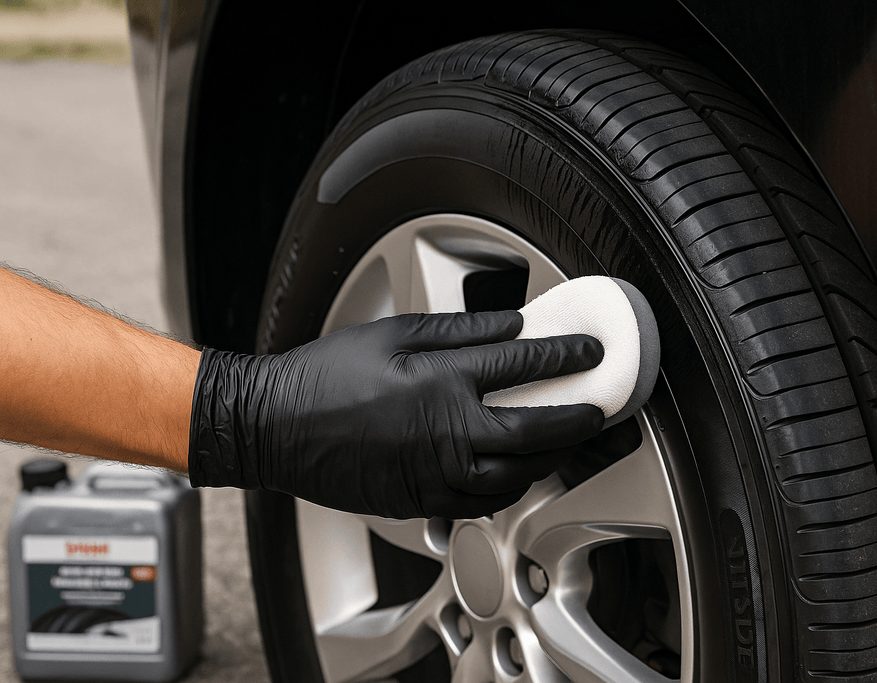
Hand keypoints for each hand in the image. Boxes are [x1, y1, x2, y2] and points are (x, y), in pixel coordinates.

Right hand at [188, 310, 603, 517]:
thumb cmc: (324, 378)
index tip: (589, 351)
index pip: (525, 366)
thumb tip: (511, 326)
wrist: (274, 428)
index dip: (567, 357)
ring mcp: (434, 473)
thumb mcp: (392, 333)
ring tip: (570, 441)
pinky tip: (519, 471)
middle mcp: (446, 433)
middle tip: (601, 408)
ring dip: (552, 457)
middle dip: (579, 419)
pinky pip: (483, 502)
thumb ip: (460, 330)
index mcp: (440, 382)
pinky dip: (512, 486)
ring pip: (517, 475)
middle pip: (537, 431)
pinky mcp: (420, 500)